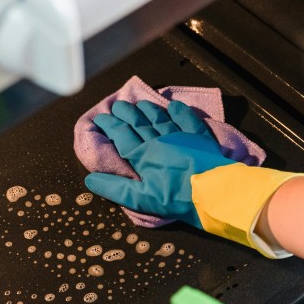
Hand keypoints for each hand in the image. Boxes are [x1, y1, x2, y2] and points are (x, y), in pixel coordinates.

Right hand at [84, 100, 235, 227]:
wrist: (214, 192)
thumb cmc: (176, 198)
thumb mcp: (141, 199)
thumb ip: (115, 188)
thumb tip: (90, 179)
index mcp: (143, 155)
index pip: (121, 135)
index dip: (109, 126)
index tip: (100, 118)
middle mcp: (159, 140)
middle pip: (138, 123)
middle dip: (126, 113)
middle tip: (117, 105)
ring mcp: (180, 137)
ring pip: (160, 118)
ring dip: (148, 110)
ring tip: (140, 103)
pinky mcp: (199, 138)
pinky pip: (187, 120)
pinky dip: (179, 112)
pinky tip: (174, 106)